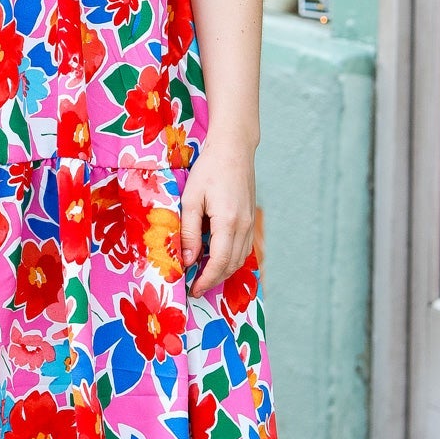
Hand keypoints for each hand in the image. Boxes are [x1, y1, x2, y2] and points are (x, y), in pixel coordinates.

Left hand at [180, 137, 256, 295]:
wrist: (234, 148)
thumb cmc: (209, 169)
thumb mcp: (191, 199)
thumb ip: (189, 231)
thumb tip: (188, 260)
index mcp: (228, 222)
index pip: (220, 262)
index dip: (207, 280)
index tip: (193, 290)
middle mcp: (244, 226)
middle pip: (232, 265)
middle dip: (214, 280)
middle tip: (195, 287)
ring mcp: (250, 222)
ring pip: (240, 258)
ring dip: (223, 271)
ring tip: (204, 276)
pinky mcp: (251, 218)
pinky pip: (244, 247)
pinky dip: (231, 259)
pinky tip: (217, 258)